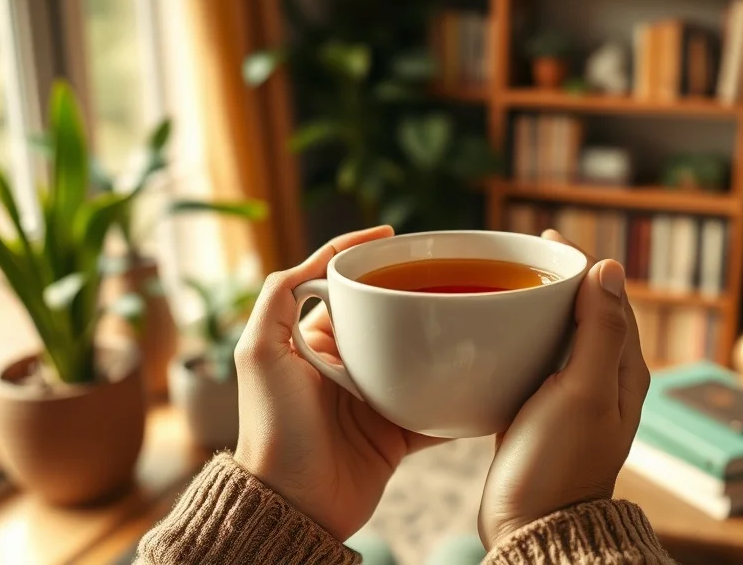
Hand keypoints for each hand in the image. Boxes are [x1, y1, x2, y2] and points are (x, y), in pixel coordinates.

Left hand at [232, 226, 445, 540]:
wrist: (294, 503)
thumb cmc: (270, 428)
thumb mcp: (258, 352)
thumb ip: (278, 299)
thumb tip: (318, 258)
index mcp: (314, 340)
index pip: (343, 287)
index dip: (365, 258)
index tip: (397, 239)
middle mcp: (348, 364)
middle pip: (390, 317)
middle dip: (417, 295)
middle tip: (452, 275)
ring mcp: (377, 398)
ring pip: (421, 358)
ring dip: (445, 342)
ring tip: (473, 319)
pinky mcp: (399, 432)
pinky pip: (438, 408)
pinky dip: (460, 397)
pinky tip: (483, 378)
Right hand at [478, 230, 650, 548]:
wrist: (532, 527)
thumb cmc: (560, 466)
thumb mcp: (586, 391)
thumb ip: (600, 331)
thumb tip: (608, 269)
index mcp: (624, 370)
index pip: (610, 298)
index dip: (581, 263)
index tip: (547, 239)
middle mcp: (603, 381)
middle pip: (583, 313)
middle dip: (556, 280)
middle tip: (519, 255)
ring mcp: (569, 398)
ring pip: (554, 337)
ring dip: (533, 309)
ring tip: (501, 283)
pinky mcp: (538, 413)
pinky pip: (530, 363)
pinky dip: (513, 340)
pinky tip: (487, 334)